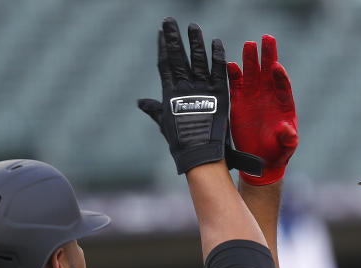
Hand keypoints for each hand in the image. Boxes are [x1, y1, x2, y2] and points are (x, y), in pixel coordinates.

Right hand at [138, 18, 230, 173]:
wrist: (201, 155)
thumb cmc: (182, 144)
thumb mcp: (165, 124)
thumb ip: (154, 110)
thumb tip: (140, 102)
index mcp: (170, 94)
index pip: (165, 64)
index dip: (163, 47)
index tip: (161, 32)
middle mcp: (184, 88)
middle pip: (178, 57)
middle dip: (174, 38)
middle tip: (170, 20)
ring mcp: (202, 89)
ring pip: (197, 59)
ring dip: (195, 42)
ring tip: (193, 26)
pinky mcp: (219, 94)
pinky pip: (218, 70)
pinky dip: (217, 56)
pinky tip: (216, 42)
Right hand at [227, 35, 297, 184]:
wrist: (262, 159)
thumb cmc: (278, 151)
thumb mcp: (286, 147)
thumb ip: (288, 139)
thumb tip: (289, 133)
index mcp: (283, 103)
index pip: (283, 85)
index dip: (280, 76)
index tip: (276, 66)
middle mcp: (269, 95)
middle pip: (269, 71)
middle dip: (268, 55)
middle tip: (267, 38)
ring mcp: (254, 96)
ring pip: (252, 73)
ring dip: (251, 59)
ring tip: (249, 45)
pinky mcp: (239, 101)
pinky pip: (236, 85)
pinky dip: (233, 75)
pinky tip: (230, 64)